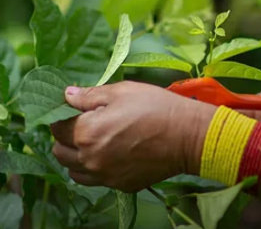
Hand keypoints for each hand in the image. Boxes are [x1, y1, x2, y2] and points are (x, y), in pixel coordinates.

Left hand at [51, 81, 212, 191]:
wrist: (188, 136)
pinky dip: (96, 169)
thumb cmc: (156, 107)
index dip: (65, 117)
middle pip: (60, 152)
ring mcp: (104, 175)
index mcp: (86, 132)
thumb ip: (91, 95)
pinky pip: (96, 180)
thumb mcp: (124, 91)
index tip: (78, 111)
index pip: (57, 127)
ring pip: (73, 170)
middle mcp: (89, 159)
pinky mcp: (120, 185)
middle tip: (86, 126)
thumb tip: (67, 95)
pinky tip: (111, 156)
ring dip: (77, 157)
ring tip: (96, 144)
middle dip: (66, 138)